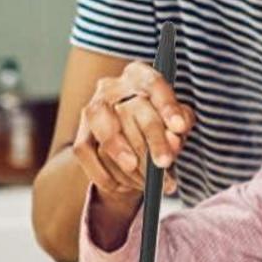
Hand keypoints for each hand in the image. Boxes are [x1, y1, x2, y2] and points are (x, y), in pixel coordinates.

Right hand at [71, 61, 194, 201]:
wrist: (130, 141)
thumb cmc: (159, 124)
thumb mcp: (177, 120)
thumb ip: (180, 123)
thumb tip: (174, 137)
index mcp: (140, 75)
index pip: (154, 84)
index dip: (167, 106)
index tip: (180, 128)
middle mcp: (113, 87)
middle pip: (133, 111)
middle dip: (153, 142)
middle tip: (165, 164)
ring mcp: (93, 109)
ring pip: (107, 133)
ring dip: (129, 162)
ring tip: (148, 181)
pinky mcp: (80, 133)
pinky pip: (88, 154)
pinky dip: (106, 174)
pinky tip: (123, 185)